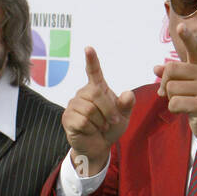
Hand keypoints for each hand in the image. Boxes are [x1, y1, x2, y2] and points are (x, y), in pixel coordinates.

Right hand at [61, 46, 134, 175]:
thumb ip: (126, 105)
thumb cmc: (109, 128)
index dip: (91, 60)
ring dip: (100, 122)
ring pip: (89, 110)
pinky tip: (90, 131)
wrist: (98, 147)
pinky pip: (82, 121)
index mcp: (97, 88)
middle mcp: (83, 93)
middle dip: (108, 110)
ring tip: (100, 127)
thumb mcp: (123, 116)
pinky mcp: (67, 118)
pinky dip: (91, 129)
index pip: (93, 71)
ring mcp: (73, 105)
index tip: (89, 48)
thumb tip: (128, 94)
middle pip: (96, 94)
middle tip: (113, 121)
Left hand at [154, 23, 196, 148]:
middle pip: (171, 69)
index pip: (194, 48)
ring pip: (171, 88)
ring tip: (183, 103)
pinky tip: (184, 112)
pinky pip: (174, 103)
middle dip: (165, 84)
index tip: (181, 27)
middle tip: (170, 94)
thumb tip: (155, 68)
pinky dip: (173, 109)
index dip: (187, 38)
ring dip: (170, 99)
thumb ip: (174, 76)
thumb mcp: (189, 86)